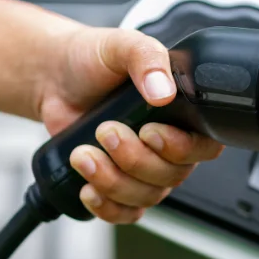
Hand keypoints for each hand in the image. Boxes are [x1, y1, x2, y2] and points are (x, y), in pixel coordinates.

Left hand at [36, 26, 223, 223]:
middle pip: (171, 176)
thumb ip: (147, 58)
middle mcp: (169, 146)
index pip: (204, 147)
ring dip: (113, 181)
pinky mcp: (117, 185)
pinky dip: (107, 207)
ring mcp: (144, 169)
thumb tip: (163, 91)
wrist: (55, 77)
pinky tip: (88, 188)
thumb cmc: (94, 59)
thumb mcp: (122, 45)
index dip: (181, 148)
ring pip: (145, 196)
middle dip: (134, 159)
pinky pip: (125, 213)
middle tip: (105, 131)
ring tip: (83, 154)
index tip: (150, 132)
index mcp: (182, 113)